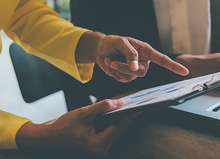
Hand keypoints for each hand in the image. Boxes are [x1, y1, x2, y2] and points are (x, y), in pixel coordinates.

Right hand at [16, 99, 137, 156]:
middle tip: (137, 103)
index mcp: (99, 144)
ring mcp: (99, 148)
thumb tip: (119, 102)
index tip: (141, 105)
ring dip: (120, 118)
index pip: (120, 126)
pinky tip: (116, 112)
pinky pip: (108, 132)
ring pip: (114, 130)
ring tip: (129, 105)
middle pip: (118, 129)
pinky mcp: (95, 145)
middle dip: (127, 115)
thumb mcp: (84, 113)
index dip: (130, 114)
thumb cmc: (63, 128)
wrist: (47, 140)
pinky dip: (112, 122)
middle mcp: (101, 149)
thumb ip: (102, 107)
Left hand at [76, 32, 188, 82]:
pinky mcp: (126, 76)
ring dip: (117, 69)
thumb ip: (130, 54)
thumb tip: (136, 69)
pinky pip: (122, 79)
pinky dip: (113, 72)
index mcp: (146, 51)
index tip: (185, 71)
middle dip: (126, 68)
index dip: (174, 66)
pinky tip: (111, 64)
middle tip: (113, 61)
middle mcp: (143, 61)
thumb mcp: (121, 43)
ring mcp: (135, 70)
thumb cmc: (112, 42)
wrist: (100, 49)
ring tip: (111, 59)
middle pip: (141, 72)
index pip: (162, 60)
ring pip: (130, 77)